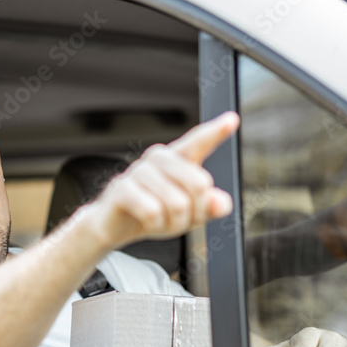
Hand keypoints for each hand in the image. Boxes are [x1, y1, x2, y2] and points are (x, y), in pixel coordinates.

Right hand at [89, 111, 237, 246]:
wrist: (115, 226)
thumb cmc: (153, 212)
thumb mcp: (189, 213)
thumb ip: (209, 206)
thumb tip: (221, 203)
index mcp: (177, 159)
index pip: (199, 142)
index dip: (216, 132)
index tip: (232, 120)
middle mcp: (158, 159)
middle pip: (199, 184)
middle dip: (196, 212)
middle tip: (181, 219)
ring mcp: (138, 171)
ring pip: (177, 204)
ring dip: (174, 224)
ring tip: (161, 222)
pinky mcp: (121, 189)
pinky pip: (153, 211)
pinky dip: (156, 225)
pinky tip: (147, 222)